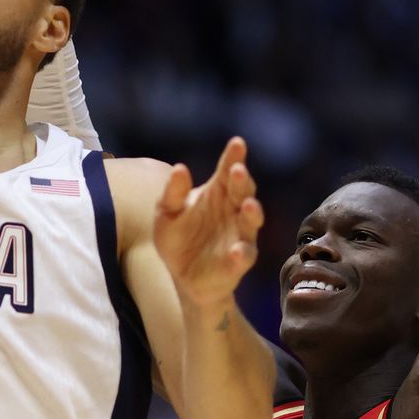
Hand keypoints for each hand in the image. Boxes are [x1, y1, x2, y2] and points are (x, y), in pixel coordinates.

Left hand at [154, 138, 264, 311]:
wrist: (182, 276)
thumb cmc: (178, 238)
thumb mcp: (166, 214)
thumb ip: (172, 193)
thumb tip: (179, 168)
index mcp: (217, 194)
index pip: (228, 170)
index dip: (234, 157)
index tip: (237, 143)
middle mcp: (233, 212)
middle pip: (242, 192)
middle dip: (242, 182)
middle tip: (237, 170)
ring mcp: (239, 237)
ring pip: (250, 223)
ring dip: (252, 214)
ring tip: (249, 205)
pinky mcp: (237, 263)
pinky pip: (243, 258)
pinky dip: (241, 254)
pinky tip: (236, 250)